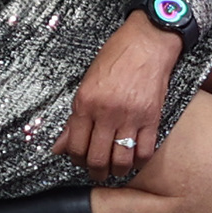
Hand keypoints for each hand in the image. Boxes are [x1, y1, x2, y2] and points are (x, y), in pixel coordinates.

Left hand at [52, 17, 184, 183]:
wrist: (148, 40)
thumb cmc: (116, 56)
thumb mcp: (87, 82)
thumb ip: (74, 117)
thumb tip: (59, 146)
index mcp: (86, 102)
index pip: (75, 145)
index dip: (76, 159)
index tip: (80, 161)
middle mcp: (106, 112)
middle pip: (97, 158)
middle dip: (95, 171)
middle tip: (97, 172)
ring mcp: (131, 116)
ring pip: (121, 159)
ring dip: (117, 170)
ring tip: (116, 169)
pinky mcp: (152, 117)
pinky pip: (145, 151)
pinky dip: (139, 161)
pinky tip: (135, 159)